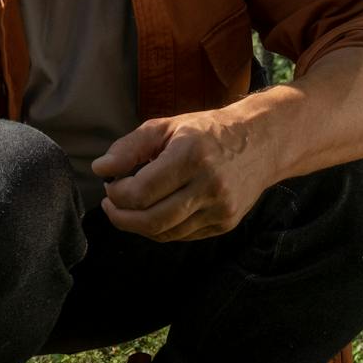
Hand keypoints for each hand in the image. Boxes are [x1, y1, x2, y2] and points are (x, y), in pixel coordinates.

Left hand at [91, 108, 275, 241]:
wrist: (262, 141)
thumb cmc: (207, 131)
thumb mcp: (167, 126)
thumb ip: (129, 147)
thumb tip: (100, 169)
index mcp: (191, 156)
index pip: (141, 192)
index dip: (117, 194)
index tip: (110, 185)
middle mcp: (209, 185)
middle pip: (151, 221)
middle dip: (121, 218)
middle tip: (110, 204)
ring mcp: (221, 208)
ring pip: (165, 233)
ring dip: (138, 226)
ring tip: (128, 209)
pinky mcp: (226, 223)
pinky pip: (182, 235)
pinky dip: (160, 229)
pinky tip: (154, 212)